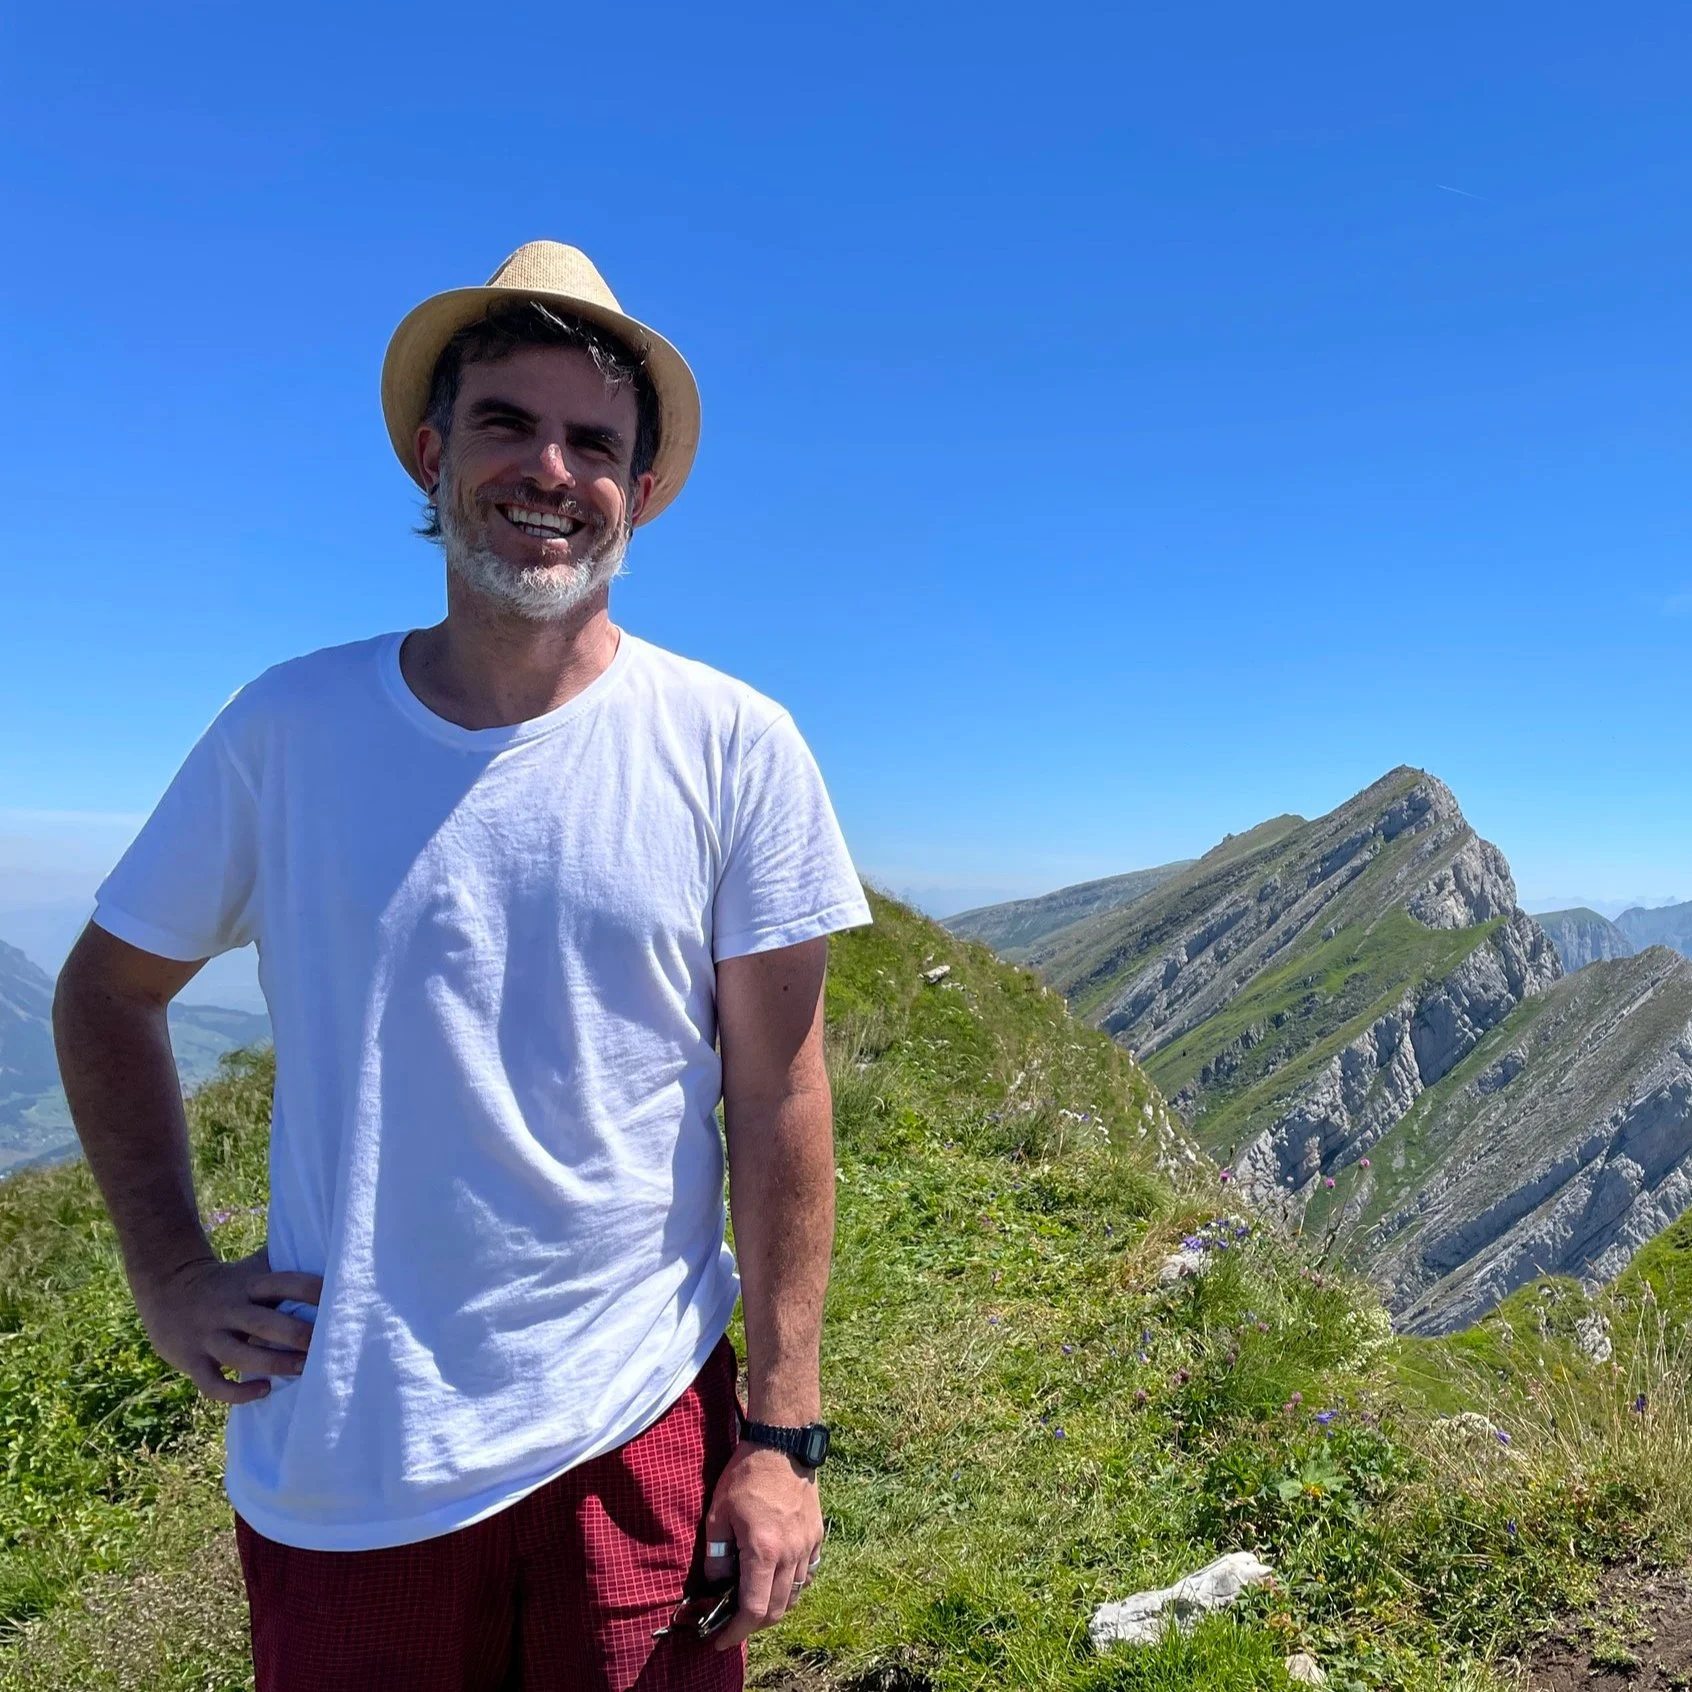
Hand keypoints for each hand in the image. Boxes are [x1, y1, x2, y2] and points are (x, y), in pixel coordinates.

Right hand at [132, 1246, 322, 1404]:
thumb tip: (329, 1254)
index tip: (341, 1301)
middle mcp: (229, 1309)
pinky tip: (263, 1390)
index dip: (311, 1291)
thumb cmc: (226, 1281)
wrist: (166, 1287)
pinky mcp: (191, 1360)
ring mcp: (208, 1336)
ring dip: (274, 1364)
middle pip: (265, 1323)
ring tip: (303, 1369)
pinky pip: (214, 1384)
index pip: (284, 1283)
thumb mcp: (250, 1268)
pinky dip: (237, 1393)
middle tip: (325, 1344)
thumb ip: (281, 1265)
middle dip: (296, 1334)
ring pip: (241, 1356)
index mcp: (248, 1284)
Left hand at [702, 1443, 823, 1650]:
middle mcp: (791, 1554)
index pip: (754, 1609)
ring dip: (774, 1605)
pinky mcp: (817, 1536)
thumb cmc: (746, 1476)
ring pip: (794, 1594)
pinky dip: (792, 1585)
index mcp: (764, 1551)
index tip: (722, 1639)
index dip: (737, 1631)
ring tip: (754, 1598)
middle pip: (777, 1610)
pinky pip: (807, 1574)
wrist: (782, 1445)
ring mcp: (808, 1546)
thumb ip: (717, 1557)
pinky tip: (777, 1576)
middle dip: (755, 1624)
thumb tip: (718, 1586)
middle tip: (735, 1623)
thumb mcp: (718, 1514)